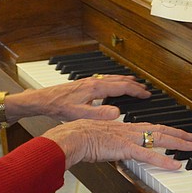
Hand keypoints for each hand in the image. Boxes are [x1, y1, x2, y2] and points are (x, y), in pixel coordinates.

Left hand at [15, 74, 151, 122]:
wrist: (44, 99)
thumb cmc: (59, 106)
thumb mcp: (80, 114)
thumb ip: (100, 114)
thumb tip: (117, 114)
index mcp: (96, 88)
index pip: (122, 87)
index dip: (136, 91)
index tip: (147, 94)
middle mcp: (95, 81)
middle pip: (120, 80)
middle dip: (134, 85)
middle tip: (145, 90)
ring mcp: (90, 81)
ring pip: (113, 78)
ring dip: (125, 81)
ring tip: (134, 84)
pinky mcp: (85, 83)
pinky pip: (106, 78)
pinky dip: (115, 80)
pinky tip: (112, 85)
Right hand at [42, 119, 191, 169]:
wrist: (73, 135)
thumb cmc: (80, 136)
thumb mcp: (98, 135)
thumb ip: (109, 139)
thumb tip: (111, 145)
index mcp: (123, 126)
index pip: (149, 126)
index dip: (165, 129)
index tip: (176, 132)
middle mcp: (129, 129)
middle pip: (159, 130)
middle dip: (177, 133)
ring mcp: (128, 138)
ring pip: (158, 138)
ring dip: (177, 143)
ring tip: (191, 147)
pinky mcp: (125, 148)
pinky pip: (148, 155)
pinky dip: (163, 160)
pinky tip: (175, 165)